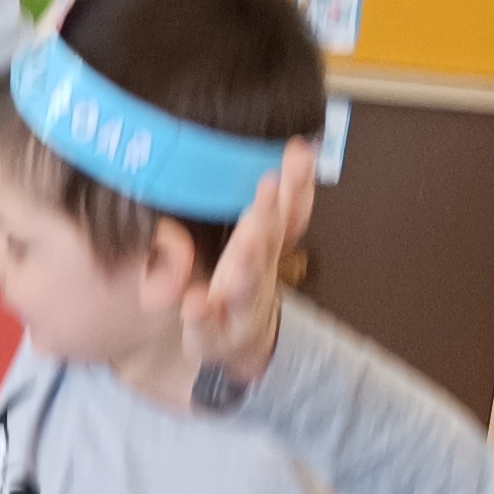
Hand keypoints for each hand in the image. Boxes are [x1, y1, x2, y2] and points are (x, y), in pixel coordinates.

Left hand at [181, 147, 317, 396]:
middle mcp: (259, 271)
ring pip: (246, 283)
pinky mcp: (214, 335)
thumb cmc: (246, 279)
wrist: (246, 344)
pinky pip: (207, 326)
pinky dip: (202, 316)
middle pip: (270, 240)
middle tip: (271, 181)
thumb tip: (297, 149)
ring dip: (248, 261)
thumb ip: (274, 201)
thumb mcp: (259, 237)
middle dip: (271, 213)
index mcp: (267, 243)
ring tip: (247, 237)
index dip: (297, 181)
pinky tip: (194, 304)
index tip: (299, 150)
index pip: (287, 208)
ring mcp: (240, 305)